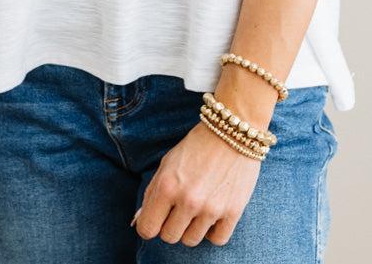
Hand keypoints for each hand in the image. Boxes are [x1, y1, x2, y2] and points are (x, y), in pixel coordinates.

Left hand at [132, 120, 261, 246]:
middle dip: (171, 224)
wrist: (232, 130)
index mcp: (167, 186)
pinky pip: (217, 240)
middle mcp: (188, 200)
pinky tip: (212, 216)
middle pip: (169, 237)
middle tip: (179, 208)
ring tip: (198, 208)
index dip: (150, 224)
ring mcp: (211, 208)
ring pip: (191, 240)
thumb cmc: (196, 146)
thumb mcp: (167, 163)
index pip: (147, 228)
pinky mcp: (233, 211)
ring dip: (191, 227)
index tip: (157, 217)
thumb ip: (152, 193)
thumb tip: (138, 221)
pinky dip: (213, 232)